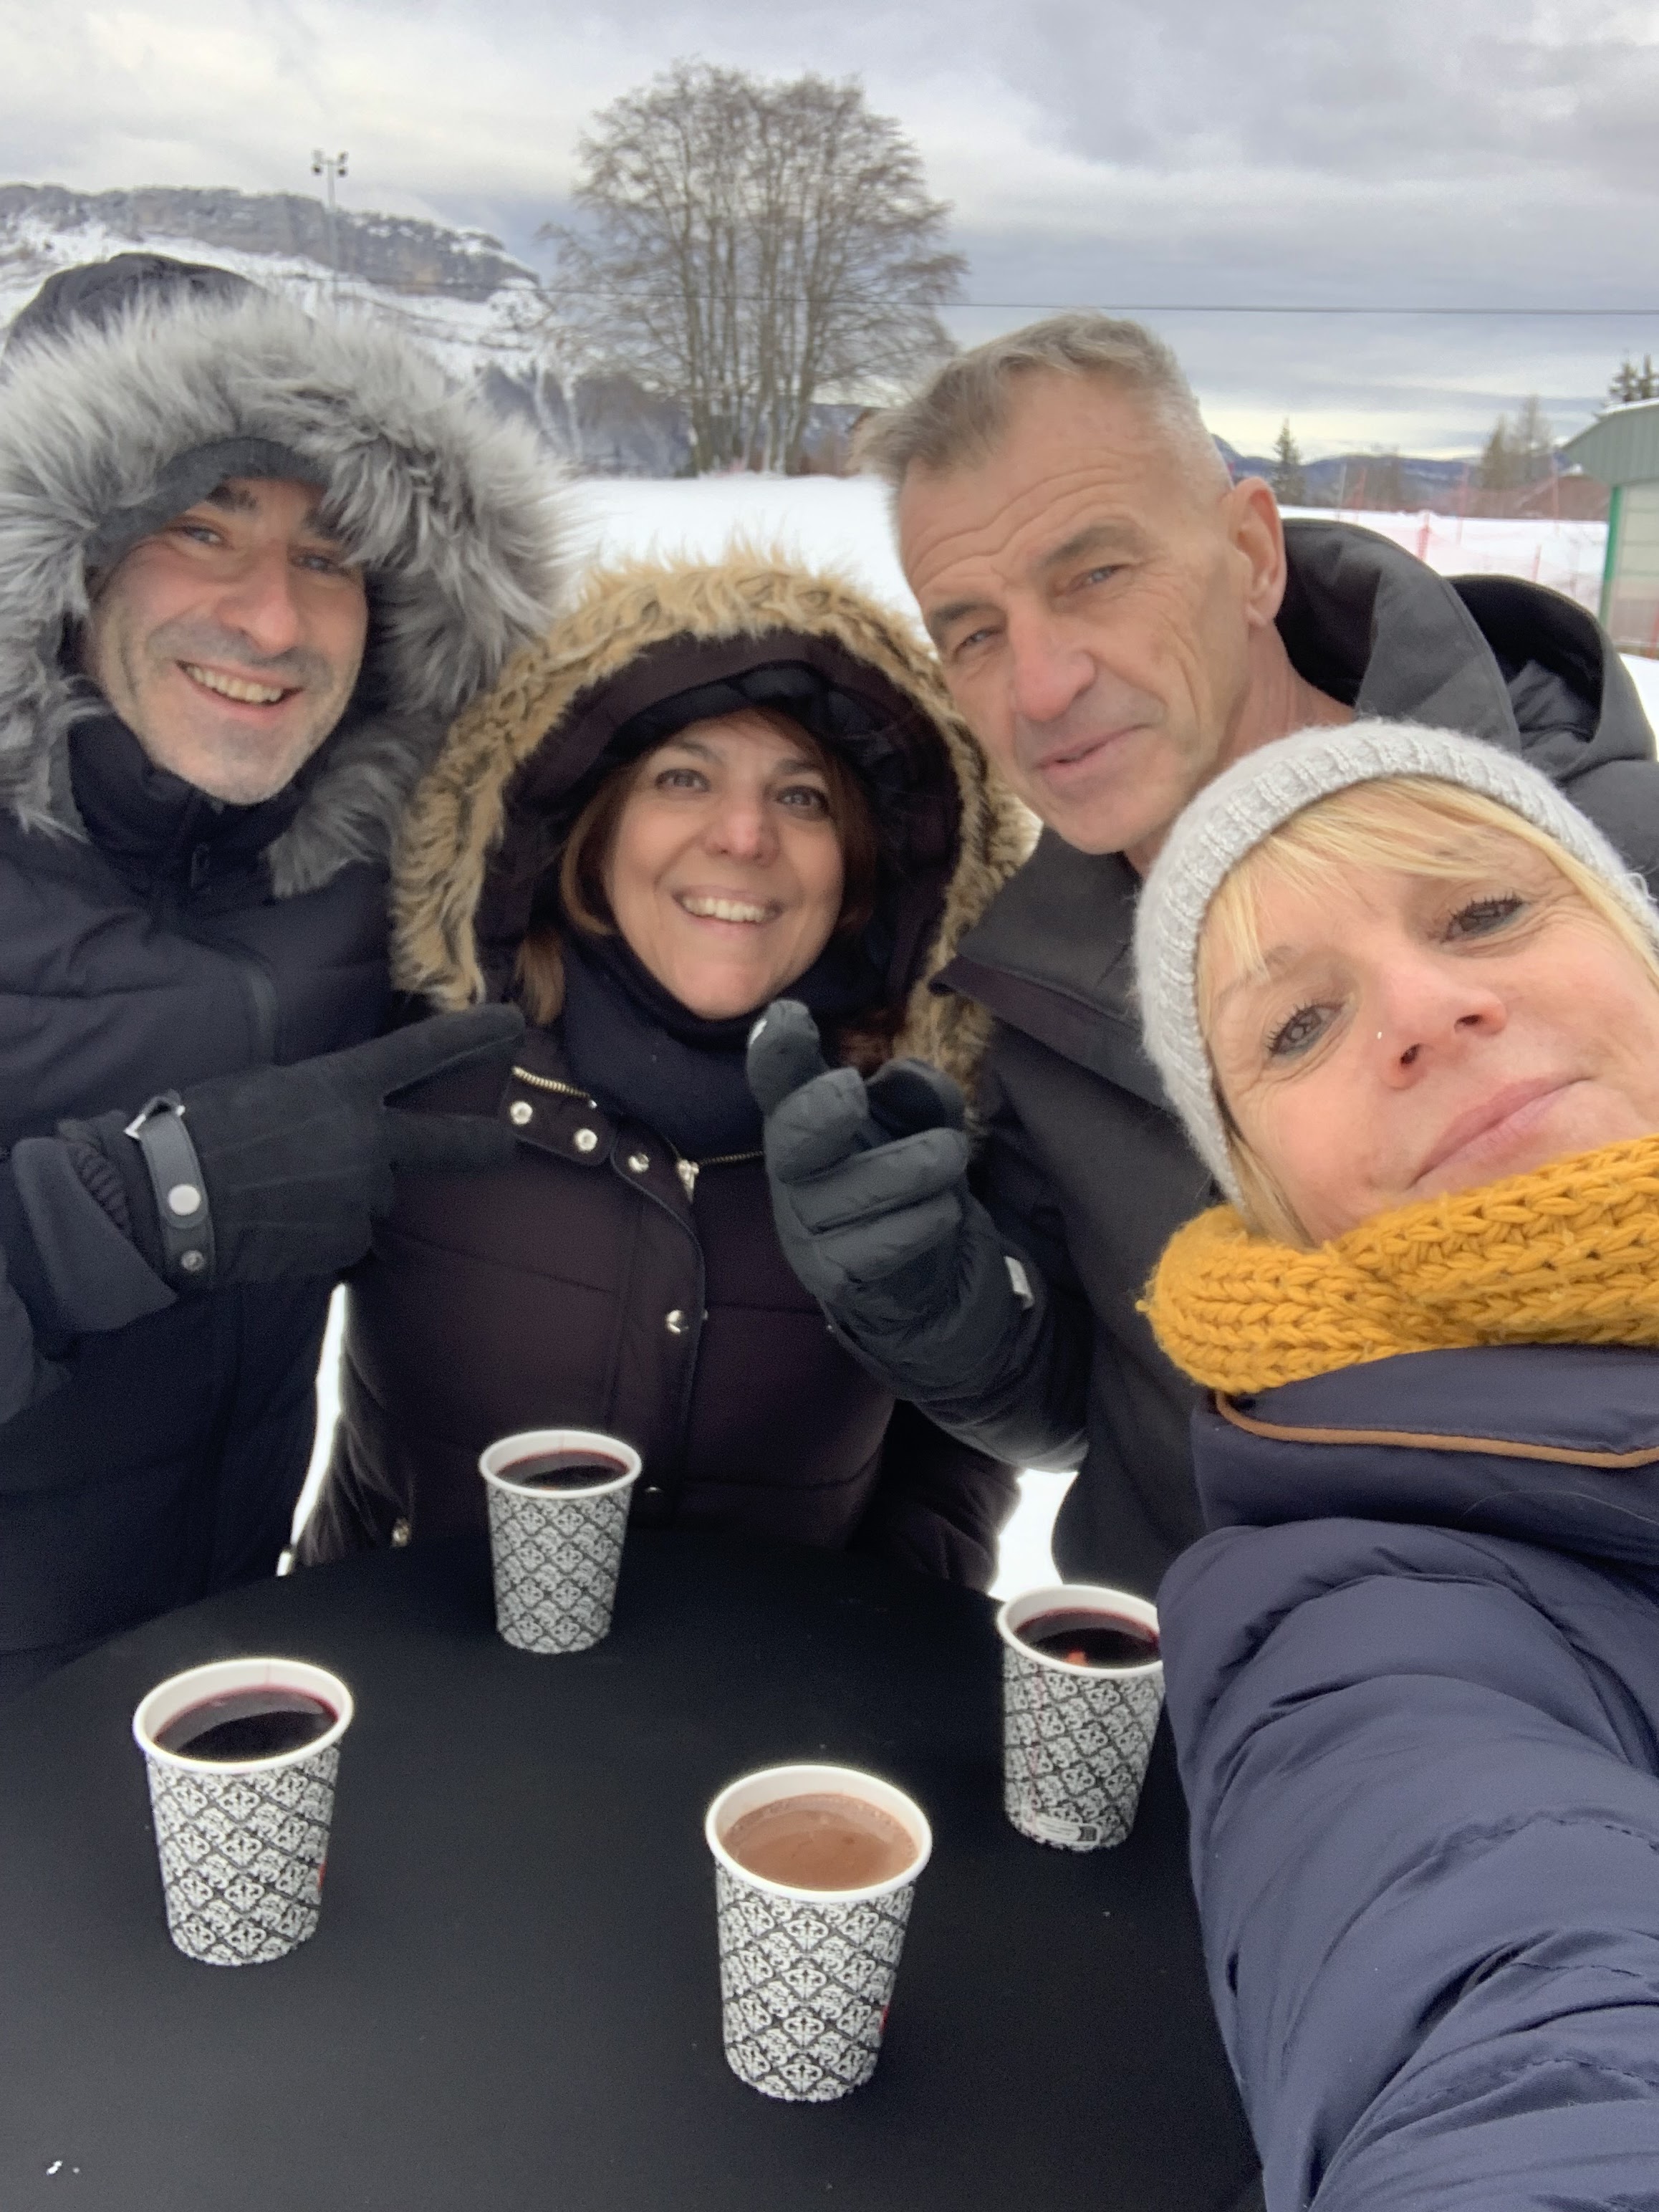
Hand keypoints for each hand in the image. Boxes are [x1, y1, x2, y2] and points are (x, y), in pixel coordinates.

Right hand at [63, 1005, 524, 1290]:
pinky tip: (279, 1220)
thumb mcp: (271, 1088)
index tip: (513, 1025)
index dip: (472, 1036)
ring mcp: (360, 1197)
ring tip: (283, 1189)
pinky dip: (322, 1228)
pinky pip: (346, 1232)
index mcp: (343, 1088)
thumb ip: (326, 1100)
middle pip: (447, 1143)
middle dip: (483, 1142)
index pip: (423, 1053)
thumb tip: (349, 1120)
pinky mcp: (343, 1244)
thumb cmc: (204, 1130)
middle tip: (506, 1142)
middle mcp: (367, 1142)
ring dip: (346, 1190)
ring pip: (374, 1193)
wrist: (169, 1200)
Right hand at [747, 999, 1034, 1390]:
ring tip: (951, 1157)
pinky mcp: (833, 1277)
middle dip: (817, 1111)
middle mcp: (792, 1173)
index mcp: (803, 1123)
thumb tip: (898, 1074)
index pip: (776, 1082)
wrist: (920, 1279)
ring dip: (919, 1167)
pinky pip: (885, 1241)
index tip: (789, 1017)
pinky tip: (943, 1212)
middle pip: (790, 1139)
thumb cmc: (906, 1182)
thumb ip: (915, 1094)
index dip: (775, 1051)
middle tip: (853, 1091)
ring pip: (858, 1189)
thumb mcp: (919, 1125)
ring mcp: (806, 1228)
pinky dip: (928, 1218)